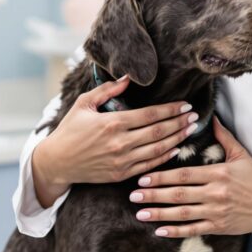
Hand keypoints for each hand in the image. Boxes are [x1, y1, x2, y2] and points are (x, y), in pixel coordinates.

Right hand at [32, 74, 199, 206]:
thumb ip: (107, 90)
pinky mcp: (121, 174)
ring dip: (177, 139)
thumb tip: (128, 78)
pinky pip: (149, 165)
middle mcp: (120, 142)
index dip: (170, 109)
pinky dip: (165, 156)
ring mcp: (122, 160)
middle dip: (180, 122)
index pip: (150, 115)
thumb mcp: (83, 104)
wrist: (57, 162)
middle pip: (159, 131)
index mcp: (112, 122)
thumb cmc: (69, 130)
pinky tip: (176, 148)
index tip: (185, 104)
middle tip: (195, 115)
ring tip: (191, 129)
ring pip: (158, 149)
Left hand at [126, 116, 251, 238]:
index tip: (143, 177)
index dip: (162, 176)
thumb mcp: (240, 154)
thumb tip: (211, 118)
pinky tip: (159, 230)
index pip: (184, 175)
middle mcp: (215, 193)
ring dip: (159, 213)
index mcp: (217, 174)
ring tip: (140, 213)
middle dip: (154, 194)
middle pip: (179, 194)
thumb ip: (223, 137)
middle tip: (133, 194)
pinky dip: (176, 231)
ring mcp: (216, 212)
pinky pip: (193, 229)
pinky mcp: (219, 227)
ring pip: (182, 213)